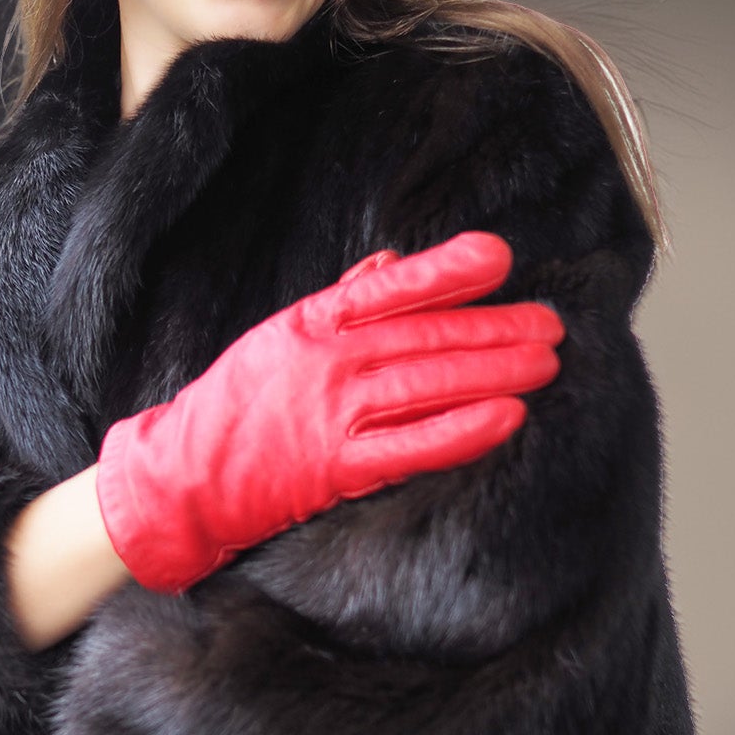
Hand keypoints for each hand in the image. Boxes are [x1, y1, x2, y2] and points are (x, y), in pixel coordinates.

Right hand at [94, 230, 563, 593]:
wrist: (183, 476)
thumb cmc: (236, 403)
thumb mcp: (279, 335)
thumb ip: (340, 300)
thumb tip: (392, 264)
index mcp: (313, 322)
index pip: (392, 288)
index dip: (448, 270)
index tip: (499, 258)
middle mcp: (327, 362)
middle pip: (426, 338)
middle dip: (496, 329)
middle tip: (551, 326)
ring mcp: (333, 415)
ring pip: (428, 386)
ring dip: (493, 373)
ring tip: (544, 364)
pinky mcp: (337, 470)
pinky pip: (412, 446)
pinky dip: (462, 431)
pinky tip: (507, 418)